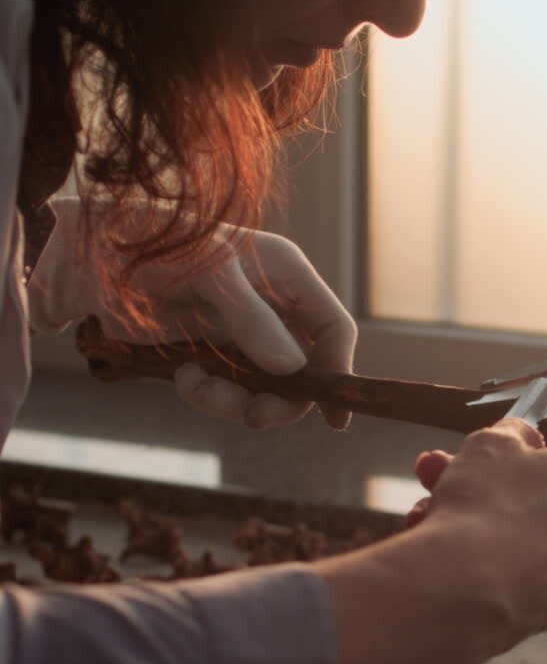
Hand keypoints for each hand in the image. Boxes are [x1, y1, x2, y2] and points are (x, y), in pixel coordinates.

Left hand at [27, 196, 356, 428]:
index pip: (332, 329)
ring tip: (196, 386)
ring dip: (235, 402)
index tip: (333, 416)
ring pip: (265, 392)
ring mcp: (242, 335)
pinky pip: (230, 395)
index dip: (339, 371)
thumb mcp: (205, 273)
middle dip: (279, 399)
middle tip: (253, 416)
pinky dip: (208, 396)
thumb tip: (292, 368)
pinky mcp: (213, 356)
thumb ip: (248, 317)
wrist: (90, 261)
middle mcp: (271, 306)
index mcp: (285, 275)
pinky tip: (182, 376)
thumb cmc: (152, 246)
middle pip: (304, 373)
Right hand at [315, 384, 546, 663]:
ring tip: (428, 494)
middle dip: (503, 467)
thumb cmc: (481, 508)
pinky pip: (512, 562)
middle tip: (458, 457)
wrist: (457, 597)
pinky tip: (432, 535)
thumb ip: (514, 435)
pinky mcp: (541, 608)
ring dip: (479, 503)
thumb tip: (524, 442)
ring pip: (526, 524)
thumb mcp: (491, 445)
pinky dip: (481, 545)